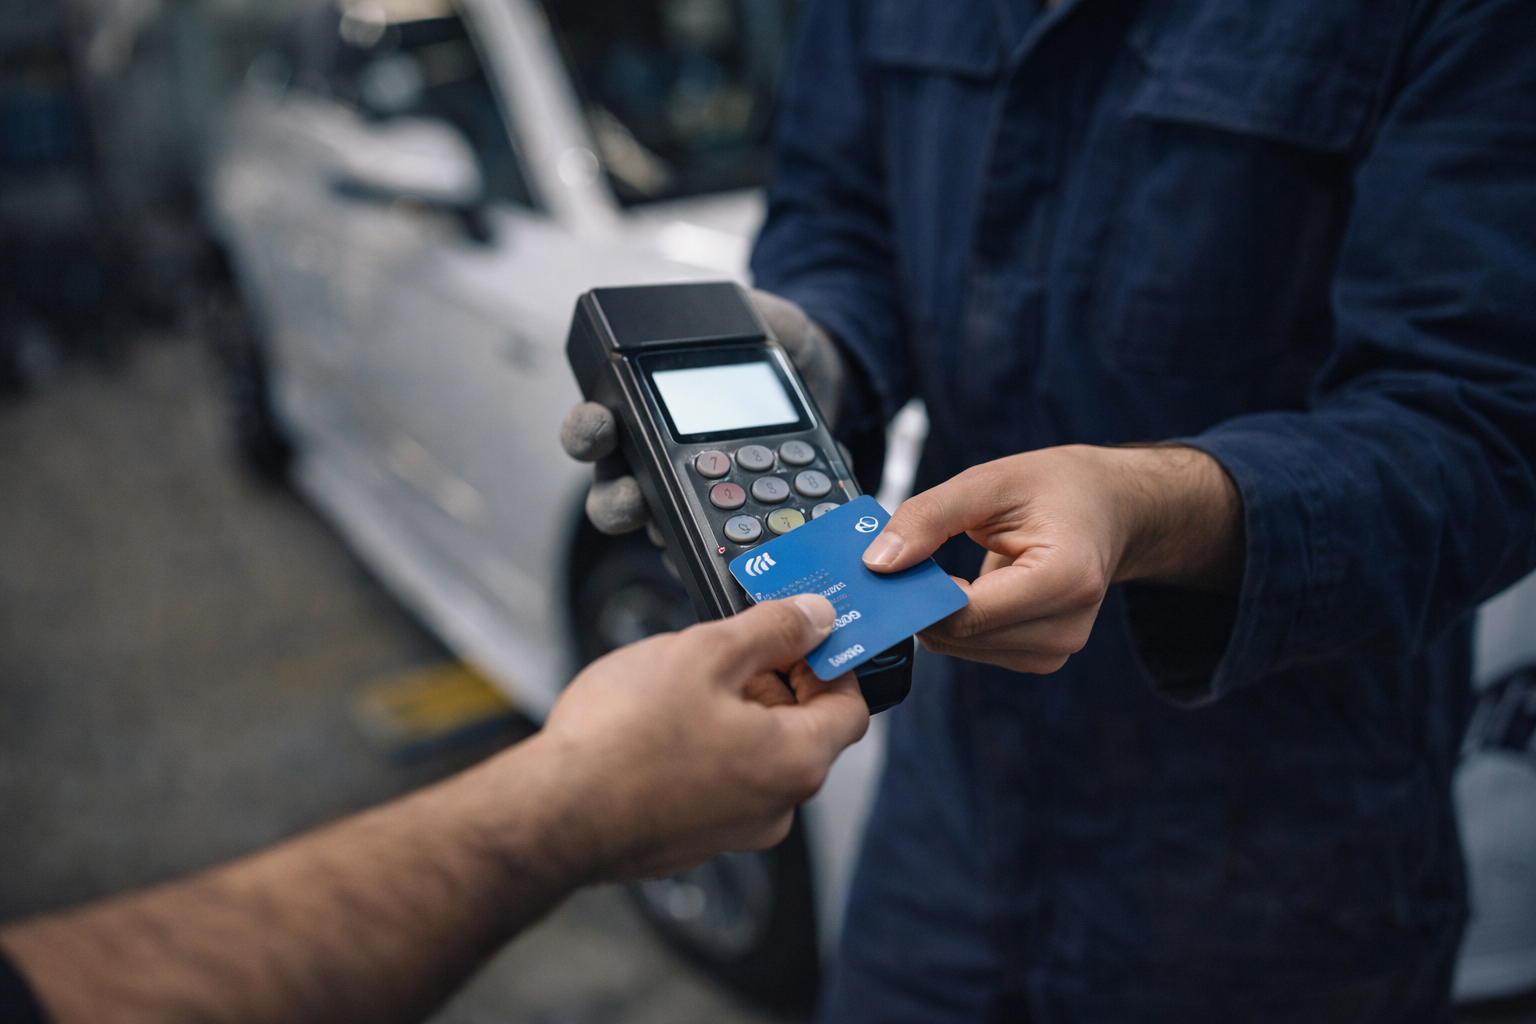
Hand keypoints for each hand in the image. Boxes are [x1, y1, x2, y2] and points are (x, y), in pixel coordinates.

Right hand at [529, 594, 867, 880]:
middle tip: (728, 646)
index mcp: (795, 762)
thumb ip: (772, 629)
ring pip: (754, 754)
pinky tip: (656, 723)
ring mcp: (732, 830)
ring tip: (680, 681)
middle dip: (772, 681)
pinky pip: (717, 782)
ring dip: (732, 711)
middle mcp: (775, 808)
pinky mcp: (691, 839)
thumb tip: (814, 617)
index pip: (850, 707)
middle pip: (801, 730)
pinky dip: (702, 747)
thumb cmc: (623, 738)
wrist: (552, 813)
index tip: (799, 633)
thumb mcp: (706, 652)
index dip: (829, 662)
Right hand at [561, 288, 844, 534]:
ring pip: (657, 532)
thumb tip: (758, 311)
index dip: (586, 430)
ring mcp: (687, 501)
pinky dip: (729, 558)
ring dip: (667, 538)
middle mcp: (653, 461)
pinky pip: (717, 553)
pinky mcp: (729, 530)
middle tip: (636, 501)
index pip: (595, 423)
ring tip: (690, 537)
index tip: (599, 426)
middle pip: (614, 494)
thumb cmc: (780, 353)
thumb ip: (763, 314)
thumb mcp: (774, 324)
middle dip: (617, 502)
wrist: (828, 389)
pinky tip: (743, 558)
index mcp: (644, 409)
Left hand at [861, 445, 1243, 673]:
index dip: (919, 595)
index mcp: (1066, 579)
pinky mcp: (1042, 656)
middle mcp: (1067, 626)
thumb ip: (927, 519)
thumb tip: (878, 563)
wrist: (1107, 507)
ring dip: (938, 613)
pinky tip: (966, 589)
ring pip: (961, 646)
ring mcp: (1057, 649)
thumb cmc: (1057, 488)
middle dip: (922, 602)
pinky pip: (974, 647)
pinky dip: (957, 621)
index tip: (891, 565)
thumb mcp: (987, 482)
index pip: (967, 614)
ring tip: (946, 569)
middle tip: (909, 560)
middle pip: (960, 636)